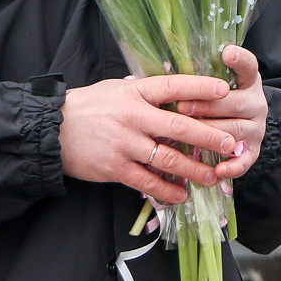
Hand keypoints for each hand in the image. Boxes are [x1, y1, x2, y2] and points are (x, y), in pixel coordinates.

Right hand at [59, 73, 235, 204]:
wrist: (51, 130)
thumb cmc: (88, 107)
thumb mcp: (116, 89)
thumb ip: (146, 94)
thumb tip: (178, 93)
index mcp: (135, 93)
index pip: (173, 86)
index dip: (199, 87)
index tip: (224, 90)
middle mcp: (132, 117)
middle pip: (178, 127)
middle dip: (208, 136)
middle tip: (229, 143)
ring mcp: (124, 144)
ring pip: (167, 159)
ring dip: (194, 170)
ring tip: (213, 176)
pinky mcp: (115, 168)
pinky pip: (147, 182)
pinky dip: (167, 190)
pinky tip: (181, 194)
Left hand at [180, 45, 267, 180]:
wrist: (239, 128)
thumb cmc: (214, 104)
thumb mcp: (212, 87)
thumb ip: (200, 78)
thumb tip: (167, 64)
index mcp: (248, 82)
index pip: (248, 66)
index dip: (239, 59)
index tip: (226, 52)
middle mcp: (256, 103)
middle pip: (236, 103)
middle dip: (207, 105)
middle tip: (181, 107)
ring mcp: (256, 128)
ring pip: (235, 131)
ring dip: (211, 133)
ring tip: (189, 135)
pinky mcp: (253, 151)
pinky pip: (244, 160)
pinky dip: (232, 166)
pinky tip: (218, 170)